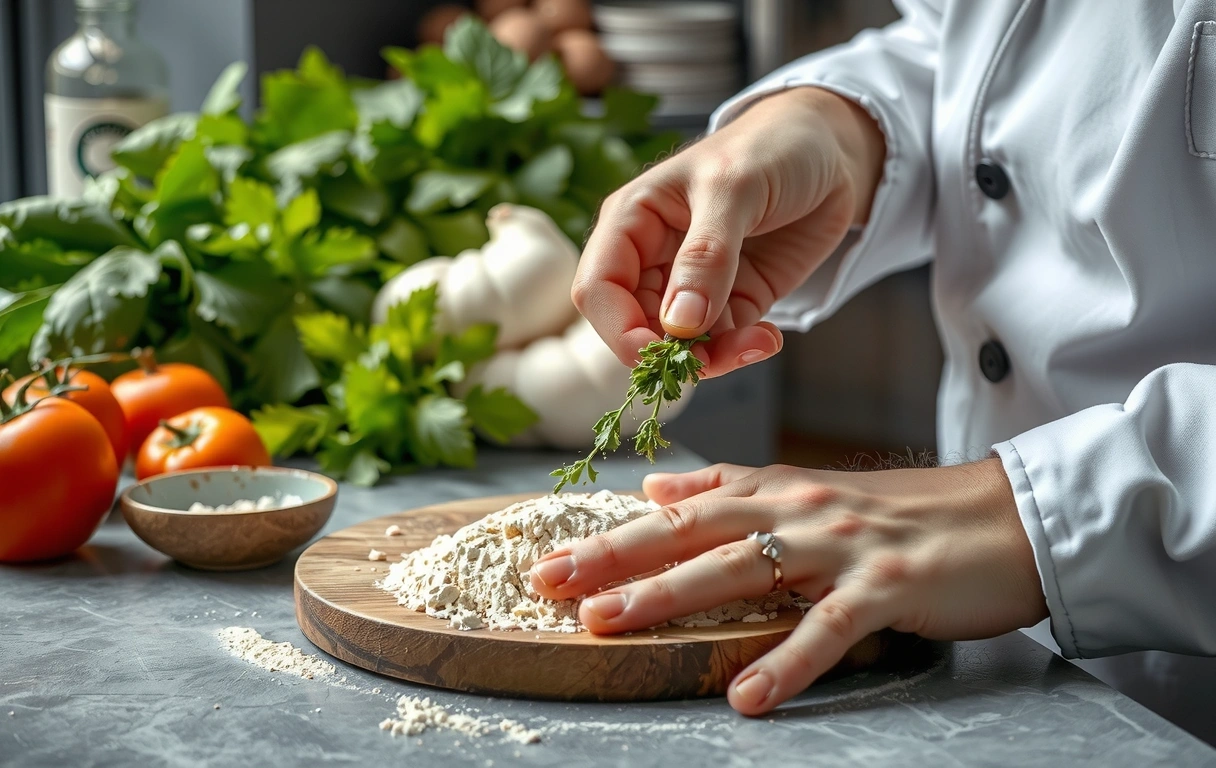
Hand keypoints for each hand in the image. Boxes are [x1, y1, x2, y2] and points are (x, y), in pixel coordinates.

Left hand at [529, 461, 1047, 714]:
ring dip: (668, 597)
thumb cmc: (905, 514)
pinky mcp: (886, 586)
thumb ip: (733, 489)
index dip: (614, 534)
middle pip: (691, 532)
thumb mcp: (810, 491)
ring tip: (607, 625)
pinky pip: (827, 628)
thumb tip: (660, 487)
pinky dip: (787, 662)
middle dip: (615, 558)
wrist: (1004, 519)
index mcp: (777, 490)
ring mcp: (840, 547)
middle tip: (548, 583)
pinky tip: (746, 697)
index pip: (680, 509)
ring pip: (740, 570)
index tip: (551, 558)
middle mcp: (798, 510)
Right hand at [574, 87, 885, 376]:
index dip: (619, 328)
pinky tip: (768, 338)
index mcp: (633, 220)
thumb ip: (706, 256)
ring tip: (757, 344)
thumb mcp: (735, 189)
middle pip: (635, 326)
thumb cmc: (772, 147)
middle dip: (671, 352)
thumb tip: (679, 323)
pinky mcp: (732, 301)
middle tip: (720, 354)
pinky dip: (741, 351)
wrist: (832, 149)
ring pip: (679, 344)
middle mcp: (653, 257)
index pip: (598, 288)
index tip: (658, 354)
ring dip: (713, 358)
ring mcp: (693, 284)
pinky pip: (722, 343)